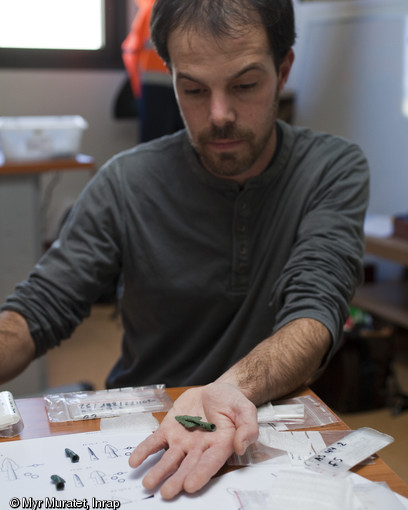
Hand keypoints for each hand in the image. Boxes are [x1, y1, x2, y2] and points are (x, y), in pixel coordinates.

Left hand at [128, 382, 258, 498]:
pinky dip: (144, 451)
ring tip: (148, 484)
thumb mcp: (245, 409)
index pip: (210, 463)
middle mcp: (199, 448)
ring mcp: (183, 440)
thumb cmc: (233, 402)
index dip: (200, 474)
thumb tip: (241, 445)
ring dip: (159, 471)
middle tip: (167, 493)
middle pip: (187, 467)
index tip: (190, 485)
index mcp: (220, 445)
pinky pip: (155, 442)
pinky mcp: (169, 429)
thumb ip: (248, 427)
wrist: (217, 391)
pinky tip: (134, 461)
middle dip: (177, 480)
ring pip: (169, 459)